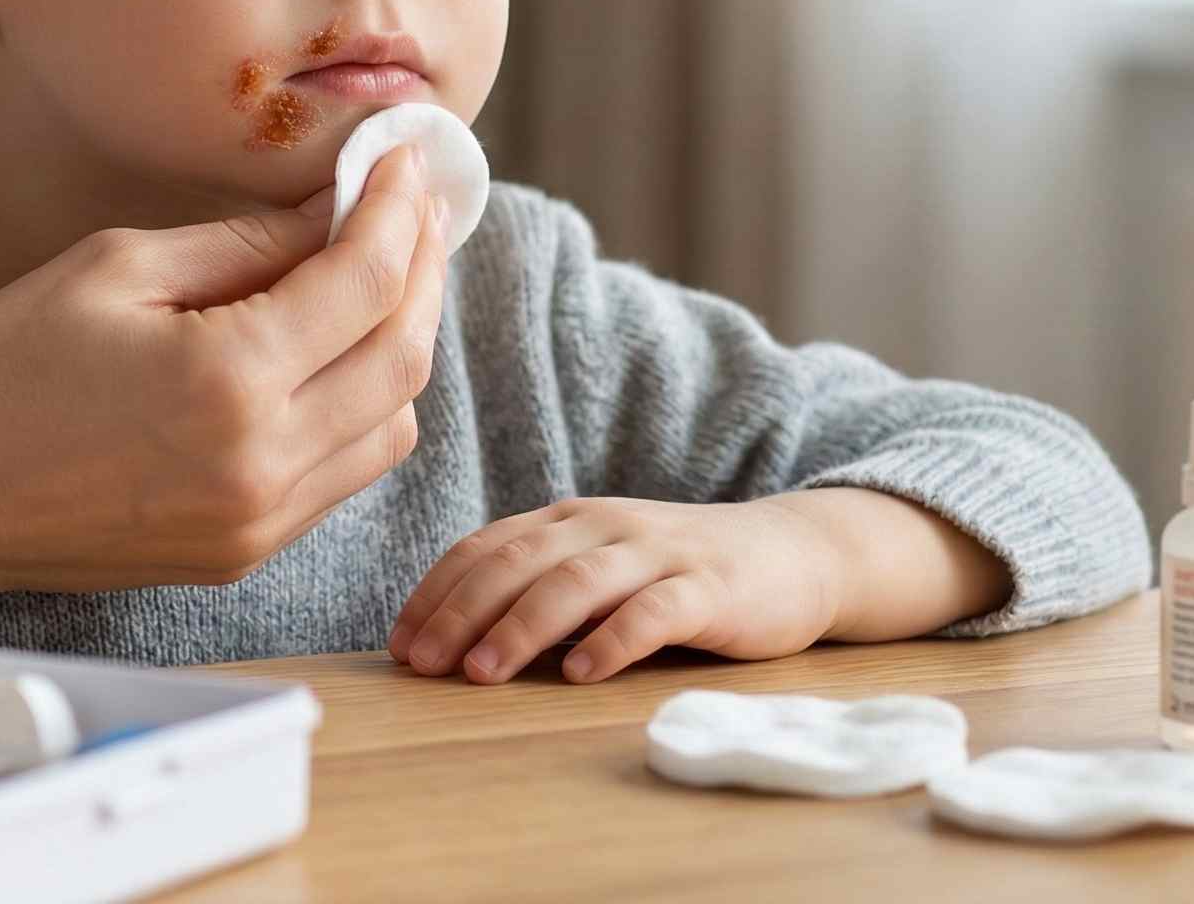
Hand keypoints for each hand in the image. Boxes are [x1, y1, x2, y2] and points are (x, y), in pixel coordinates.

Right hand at [0, 143, 449, 622]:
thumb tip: (335, 208)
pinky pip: (346, 472)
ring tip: (377, 275)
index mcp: (229, 378)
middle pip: (403, 356)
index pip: (366, 282)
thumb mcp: (115, 267)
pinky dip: (363, 406)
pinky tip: (332, 352)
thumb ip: (242, 242)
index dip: (396, 211)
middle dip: (418, 270)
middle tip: (409, 208)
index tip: (400, 162)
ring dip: (400, 343)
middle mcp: (264, 460)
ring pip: (394, 423)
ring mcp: (260, 520)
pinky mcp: (247, 553)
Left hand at [386, 495, 845, 684]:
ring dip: (522, 627)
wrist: (792, 556)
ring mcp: (659, 554)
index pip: (487, 547)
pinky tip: (580, 673)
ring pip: (577, 582)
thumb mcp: (602, 569)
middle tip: (423, 664)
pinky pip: (653, 611)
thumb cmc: (679, 575)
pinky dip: (612, 639)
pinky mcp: (709, 589)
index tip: (401, 644)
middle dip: (462, 612)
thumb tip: (456, 641)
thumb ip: (542, 588)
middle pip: (519, 561)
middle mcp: (606, 527)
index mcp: (571, 520)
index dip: (438, 593)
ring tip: (482, 674)